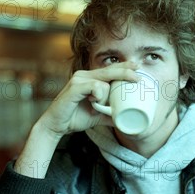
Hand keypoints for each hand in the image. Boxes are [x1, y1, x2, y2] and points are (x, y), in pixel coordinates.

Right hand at [14, 63, 138, 178]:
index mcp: (90, 79)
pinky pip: (95, 87)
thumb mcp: (98, 116)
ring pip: (104, 82)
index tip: (138, 68)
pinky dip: (98, 95)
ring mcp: (79, 80)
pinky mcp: (75, 87)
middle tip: (138, 77)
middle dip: (125, 72)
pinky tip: (93, 103)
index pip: (110, 70)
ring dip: (106, 97)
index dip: (124, 68)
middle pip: (109, 71)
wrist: (56, 126)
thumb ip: (110, 115)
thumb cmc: (75, 118)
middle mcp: (84, 76)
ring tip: (96, 106)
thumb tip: (126, 120)